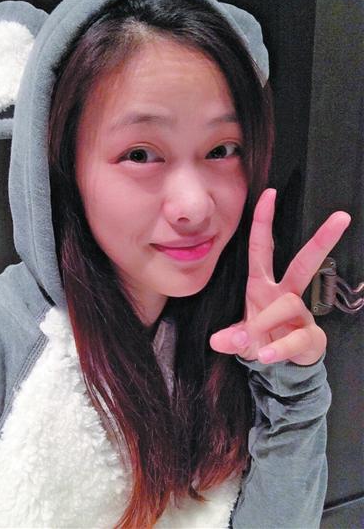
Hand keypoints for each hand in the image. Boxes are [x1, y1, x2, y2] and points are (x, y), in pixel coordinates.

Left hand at [209, 188, 350, 365]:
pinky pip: (296, 339)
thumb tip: (219, 341)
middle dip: (321, 240)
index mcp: (261, 286)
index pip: (262, 248)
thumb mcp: (237, 337)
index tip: (269, 194)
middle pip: (304, 262)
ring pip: (288, 304)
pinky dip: (278, 349)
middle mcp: (283, 294)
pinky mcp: (309, 336)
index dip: (263, 222)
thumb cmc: (258, 339)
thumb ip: (228, 338)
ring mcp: (299, 314)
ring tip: (256, 345)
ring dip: (266, 322)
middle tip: (342, 217)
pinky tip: (266, 356)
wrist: (277, 366)